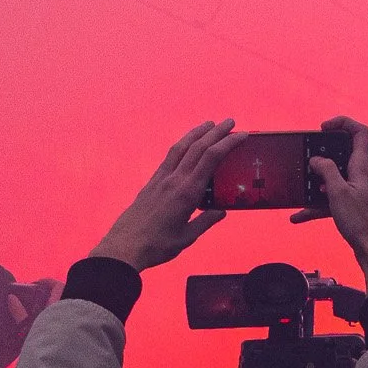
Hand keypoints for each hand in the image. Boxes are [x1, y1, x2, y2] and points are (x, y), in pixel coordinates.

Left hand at [93, 121, 246, 270]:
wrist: (125, 246)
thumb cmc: (158, 245)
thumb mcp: (187, 237)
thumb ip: (205, 221)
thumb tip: (220, 211)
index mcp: (188, 192)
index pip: (211, 159)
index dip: (228, 143)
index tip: (241, 134)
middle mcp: (175, 180)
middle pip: (198, 147)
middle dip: (216, 132)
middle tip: (230, 121)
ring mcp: (162, 179)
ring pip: (181, 147)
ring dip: (197, 133)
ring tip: (209, 124)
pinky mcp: (152, 182)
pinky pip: (170, 157)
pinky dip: (182, 146)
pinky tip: (186, 144)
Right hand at [292, 117, 367, 293]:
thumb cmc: (361, 221)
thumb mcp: (338, 192)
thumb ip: (326, 171)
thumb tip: (317, 159)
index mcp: (362, 166)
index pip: (360, 132)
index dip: (342, 123)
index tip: (322, 128)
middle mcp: (362, 175)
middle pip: (344, 153)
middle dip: (323, 154)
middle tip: (307, 158)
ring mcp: (358, 190)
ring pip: (335, 178)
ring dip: (317, 182)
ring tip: (300, 187)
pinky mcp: (354, 205)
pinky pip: (332, 199)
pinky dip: (317, 205)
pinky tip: (298, 216)